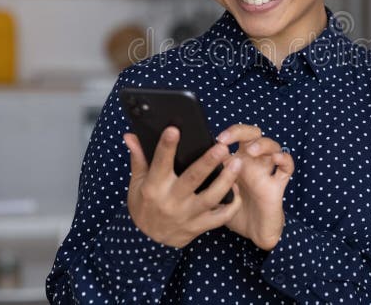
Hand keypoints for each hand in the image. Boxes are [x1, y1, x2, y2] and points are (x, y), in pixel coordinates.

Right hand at [123, 126, 242, 247]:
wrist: (148, 241)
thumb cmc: (144, 205)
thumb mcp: (136, 183)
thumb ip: (138, 158)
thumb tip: (131, 135)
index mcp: (154, 187)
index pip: (160, 163)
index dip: (166, 147)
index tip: (174, 129)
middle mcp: (171, 201)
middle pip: (193, 179)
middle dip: (208, 162)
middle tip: (222, 146)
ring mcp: (186, 215)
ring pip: (211, 197)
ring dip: (226, 180)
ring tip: (237, 163)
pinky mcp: (198, 227)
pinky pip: (220, 217)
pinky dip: (232, 205)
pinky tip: (239, 189)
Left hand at [216, 124, 294, 249]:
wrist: (253, 234)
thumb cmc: (233, 212)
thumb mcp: (215, 195)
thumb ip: (206, 180)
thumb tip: (185, 167)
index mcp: (236, 161)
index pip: (233, 137)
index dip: (224, 133)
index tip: (211, 139)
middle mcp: (252, 163)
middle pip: (253, 134)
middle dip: (241, 131)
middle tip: (226, 139)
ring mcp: (266, 172)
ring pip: (272, 145)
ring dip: (262, 144)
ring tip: (251, 151)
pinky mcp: (277, 185)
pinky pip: (287, 167)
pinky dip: (284, 158)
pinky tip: (276, 158)